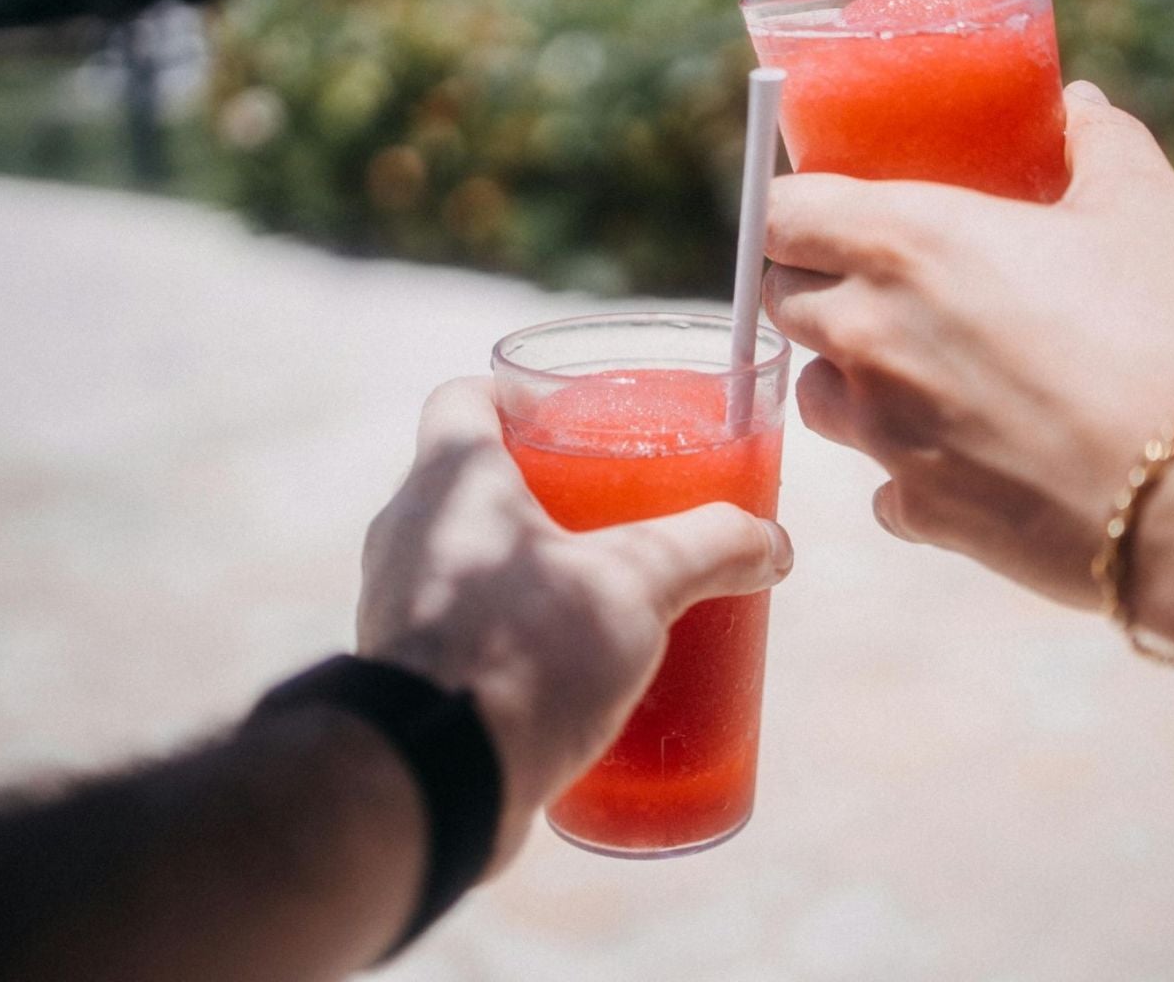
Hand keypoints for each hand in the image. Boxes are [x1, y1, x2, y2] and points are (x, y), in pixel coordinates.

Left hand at [356, 378, 792, 871]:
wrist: (434, 779)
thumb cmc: (525, 651)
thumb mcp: (639, 583)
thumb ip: (711, 546)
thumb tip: (774, 544)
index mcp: (450, 479)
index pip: (463, 397)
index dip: (514, 394)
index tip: (566, 412)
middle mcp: (408, 532)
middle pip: (472, 482)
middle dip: (545, 491)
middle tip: (614, 508)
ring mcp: (398, 606)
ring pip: (467, 560)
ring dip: (527, 567)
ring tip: (601, 594)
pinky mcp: (407, 677)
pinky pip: (461, 631)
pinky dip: (511, 634)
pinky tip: (569, 672)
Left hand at [762, 81, 1173, 606]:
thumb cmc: (1169, 328)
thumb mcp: (1145, 207)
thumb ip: (1100, 143)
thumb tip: (1081, 107)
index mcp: (903, 243)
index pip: (781, 213)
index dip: (797, 211)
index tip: (828, 212)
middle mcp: (868, 336)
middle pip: (785, 303)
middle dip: (820, 289)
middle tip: (884, 285)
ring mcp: (883, 432)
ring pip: (816, 397)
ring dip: (850, 380)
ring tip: (923, 371)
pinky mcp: (918, 509)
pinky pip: (880, 487)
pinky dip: (909, 470)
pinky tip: (972, 457)